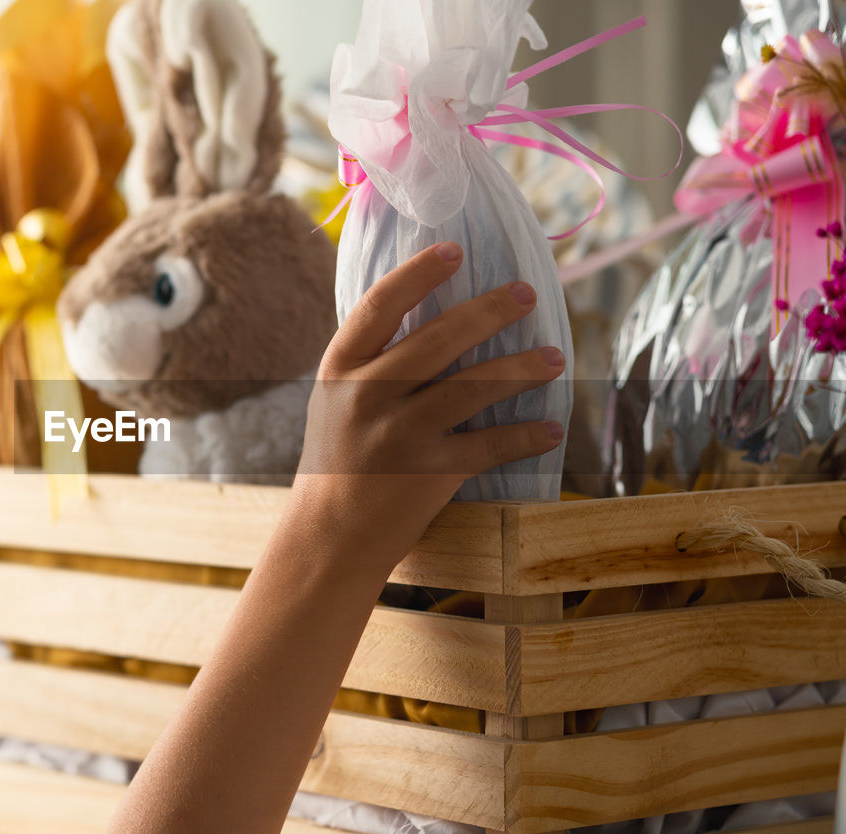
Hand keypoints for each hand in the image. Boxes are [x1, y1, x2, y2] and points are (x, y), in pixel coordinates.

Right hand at [292, 241, 565, 574]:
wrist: (328, 534)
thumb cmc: (339, 458)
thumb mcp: (337, 399)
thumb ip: (372, 359)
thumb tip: (434, 307)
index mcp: (340, 369)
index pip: (378, 306)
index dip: (417, 273)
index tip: (454, 248)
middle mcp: (366, 397)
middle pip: (436, 339)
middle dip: (488, 312)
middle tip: (527, 294)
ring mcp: (397, 436)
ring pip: (471, 388)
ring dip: (520, 368)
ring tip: (555, 356)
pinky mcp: (427, 474)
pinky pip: (489, 446)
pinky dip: (525, 436)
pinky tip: (553, 428)